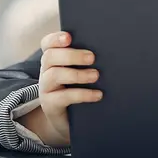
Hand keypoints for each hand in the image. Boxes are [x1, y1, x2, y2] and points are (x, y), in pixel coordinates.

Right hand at [21, 31, 102, 146]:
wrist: (71, 120)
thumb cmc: (81, 88)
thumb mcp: (83, 71)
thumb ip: (88, 59)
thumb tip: (111, 47)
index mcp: (54, 59)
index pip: (48, 43)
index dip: (56, 38)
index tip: (69, 37)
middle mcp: (46, 71)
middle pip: (50, 56)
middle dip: (72, 55)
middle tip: (92, 58)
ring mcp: (46, 88)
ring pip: (54, 75)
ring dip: (77, 74)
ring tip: (96, 76)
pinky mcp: (50, 105)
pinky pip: (62, 97)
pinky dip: (82, 94)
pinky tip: (98, 95)